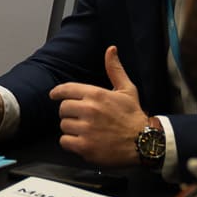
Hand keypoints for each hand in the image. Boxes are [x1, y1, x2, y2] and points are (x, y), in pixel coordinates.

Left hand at [49, 47, 146, 168]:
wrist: (143, 143)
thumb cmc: (134, 116)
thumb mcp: (127, 90)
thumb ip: (115, 70)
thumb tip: (111, 49)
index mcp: (96, 94)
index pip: (66, 89)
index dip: (58, 92)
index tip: (53, 95)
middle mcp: (89, 110)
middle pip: (63, 108)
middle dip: (69, 113)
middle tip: (80, 117)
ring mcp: (86, 129)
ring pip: (63, 125)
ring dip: (71, 128)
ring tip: (85, 130)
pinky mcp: (85, 146)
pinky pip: (64, 141)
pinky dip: (71, 143)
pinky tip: (82, 141)